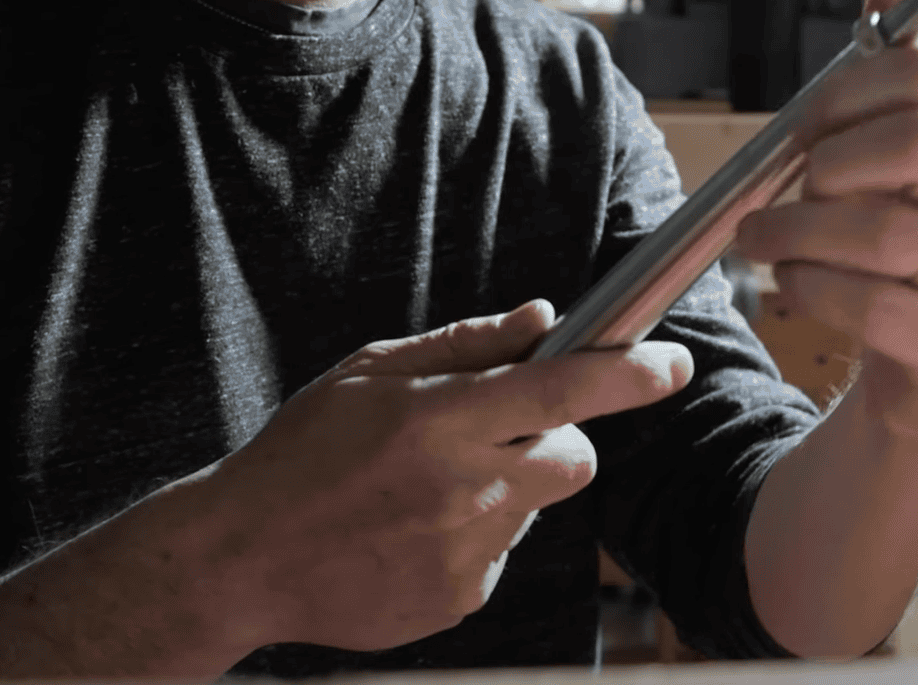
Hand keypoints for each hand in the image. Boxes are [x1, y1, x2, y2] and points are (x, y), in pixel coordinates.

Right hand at [201, 300, 692, 652]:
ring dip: (505, 485)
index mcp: (440, 420)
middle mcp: (464, 488)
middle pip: (575, 459)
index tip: (671, 361)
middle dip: (556, 437)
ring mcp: (465, 552)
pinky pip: (499, 552)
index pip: (561, 391)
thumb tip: (543, 320)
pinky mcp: (460, 599)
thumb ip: (464, 344)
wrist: (246, 557)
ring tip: (426, 485)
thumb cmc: (303, 451)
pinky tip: (412, 528)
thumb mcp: (369, 372)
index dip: (628, 375)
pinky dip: (473, 533)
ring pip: (535, 504)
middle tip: (498, 428)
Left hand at [733, 0, 917, 436]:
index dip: (844, 90)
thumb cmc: (904, 237)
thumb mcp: (897, 151)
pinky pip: (863, 302)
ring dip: (795, 231)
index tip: (805, 122)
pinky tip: (799, 284)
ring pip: (878, 230)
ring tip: (766, 238)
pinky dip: (807, 287)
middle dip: (830, 158)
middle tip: (797, 181)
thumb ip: (891, 68)